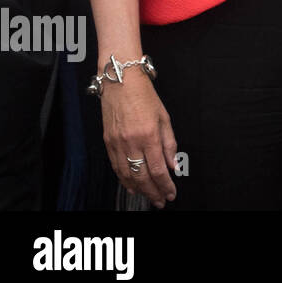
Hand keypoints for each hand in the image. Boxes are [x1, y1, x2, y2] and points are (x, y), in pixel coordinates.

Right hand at [100, 67, 177, 208]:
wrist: (120, 82)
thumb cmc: (145, 96)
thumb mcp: (164, 117)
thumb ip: (169, 144)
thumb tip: (174, 165)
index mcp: (149, 135)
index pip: (158, 169)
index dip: (165, 185)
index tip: (171, 194)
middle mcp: (131, 142)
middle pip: (142, 176)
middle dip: (153, 192)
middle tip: (161, 201)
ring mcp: (117, 143)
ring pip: (127, 175)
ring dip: (139, 190)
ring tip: (149, 197)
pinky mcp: (107, 142)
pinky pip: (116, 167)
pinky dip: (124, 180)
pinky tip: (132, 186)